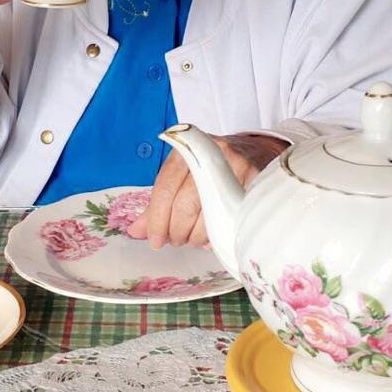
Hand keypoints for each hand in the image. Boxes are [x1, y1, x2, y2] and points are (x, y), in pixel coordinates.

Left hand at [126, 132, 288, 248]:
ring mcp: (235, 166)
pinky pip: (232, 217)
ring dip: (196, 236)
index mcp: (184, 150)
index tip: (155, 240)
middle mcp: (209, 154)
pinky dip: (219, 233)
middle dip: (176, 231)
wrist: (252, 150)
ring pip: (209, 214)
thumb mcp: (181, 177)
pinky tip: (213, 236)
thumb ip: (158, 204)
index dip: (157, 219)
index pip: (165, 188)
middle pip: (185, 204)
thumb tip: (136, 231)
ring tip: (193, 238)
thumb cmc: (210, 168)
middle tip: (175, 241)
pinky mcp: (255, 180)